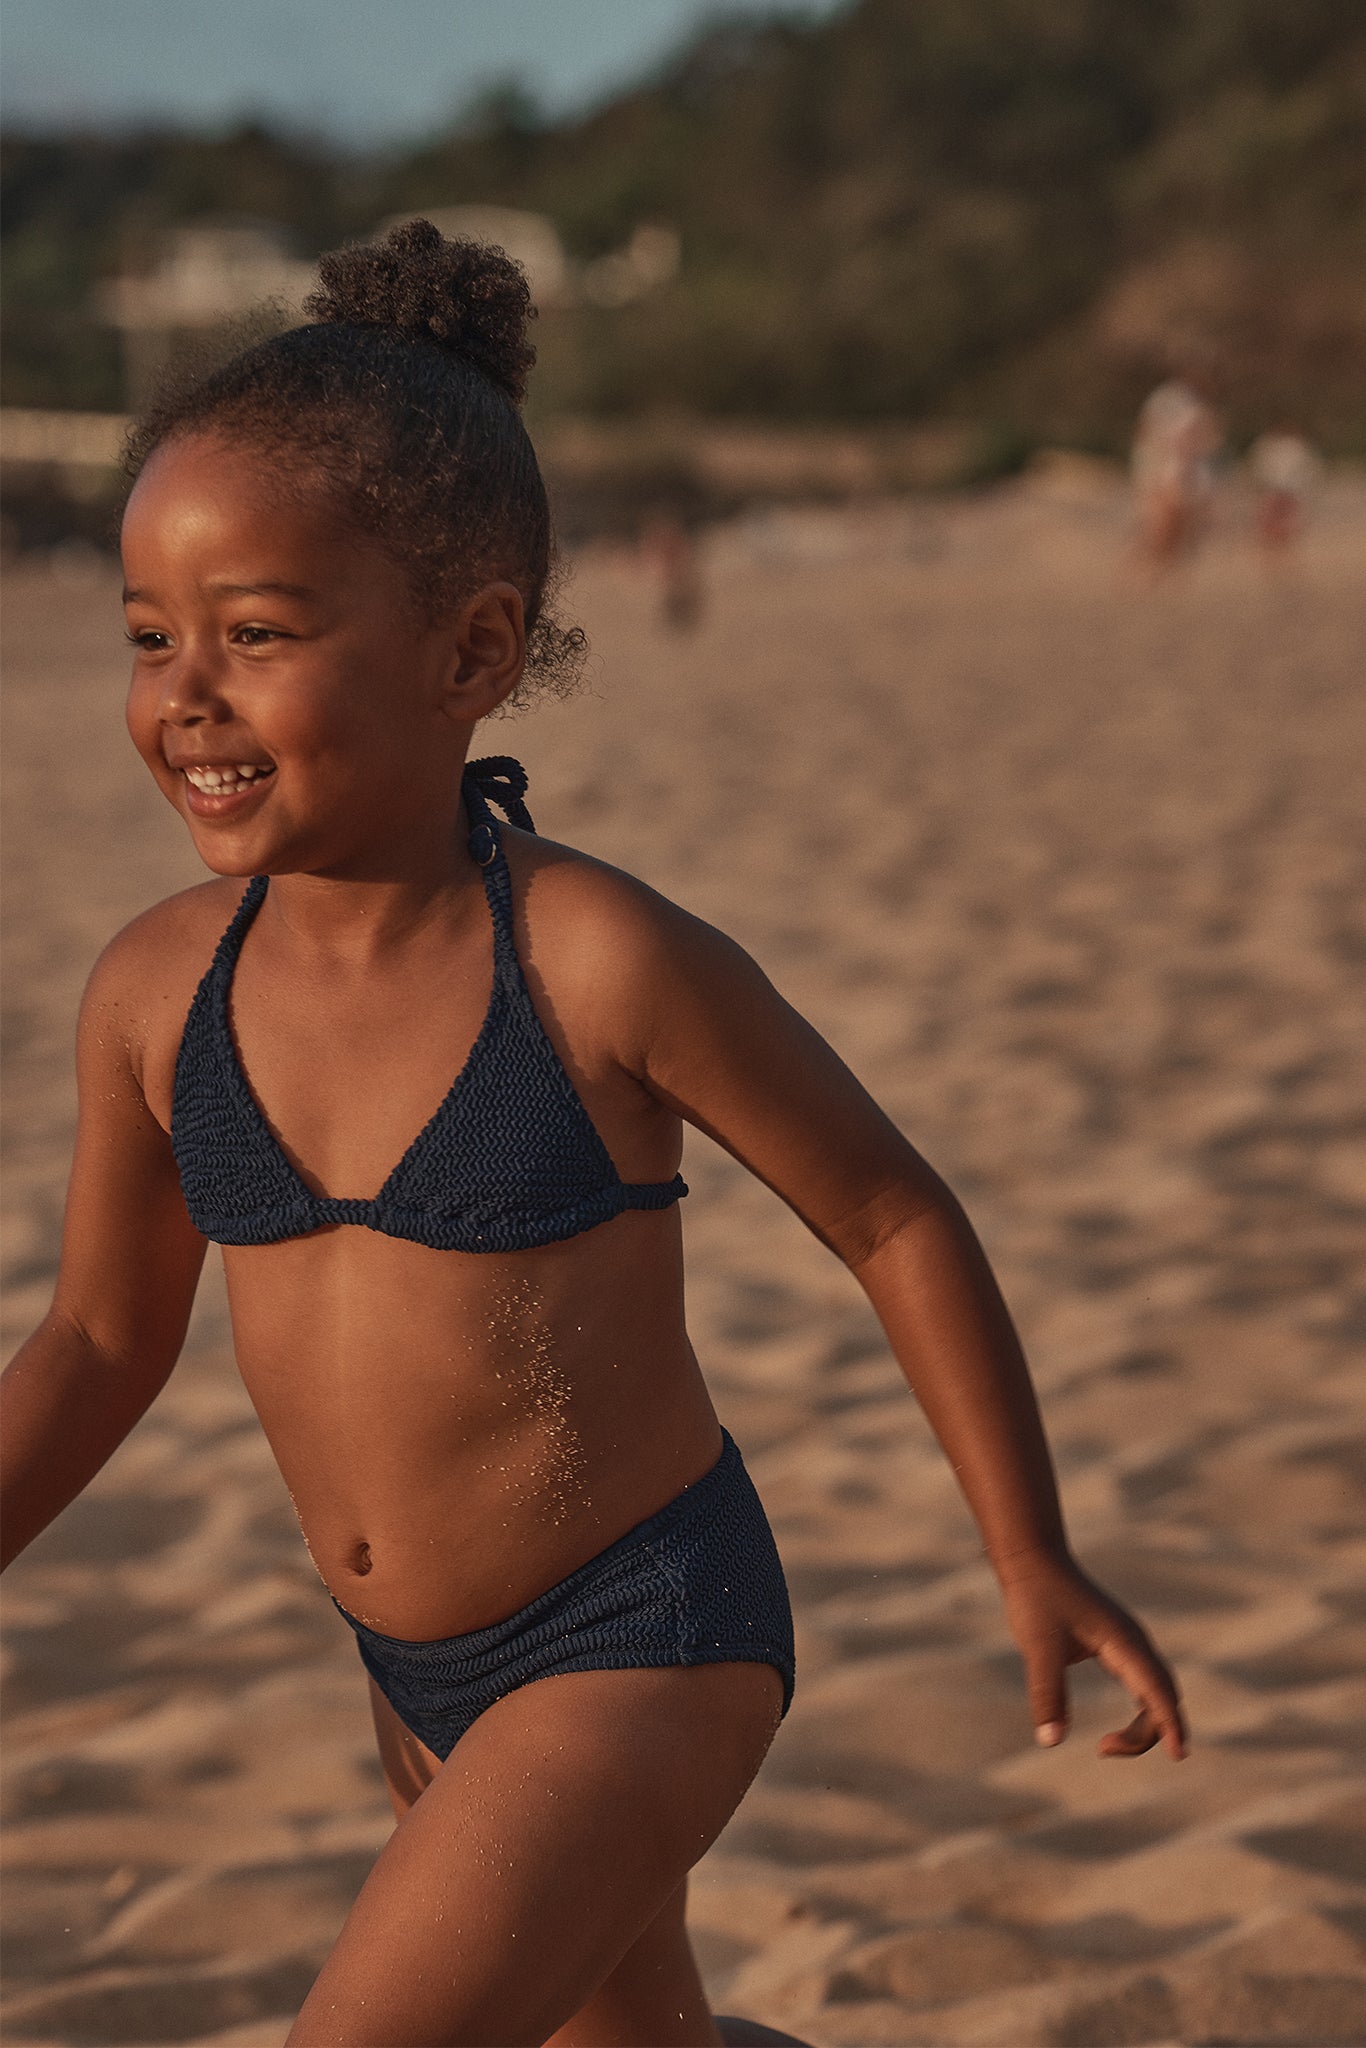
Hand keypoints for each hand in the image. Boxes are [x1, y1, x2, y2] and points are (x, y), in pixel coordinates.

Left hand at [996, 1549, 1186, 1759]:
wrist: (1033, 1559)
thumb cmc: (1036, 1598)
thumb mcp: (1037, 1647)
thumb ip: (1046, 1693)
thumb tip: (1050, 1741)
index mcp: (1124, 1642)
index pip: (1158, 1691)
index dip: (1170, 1724)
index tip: (1179, 1755)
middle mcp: (1135, 1643)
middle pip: (1164, 1696)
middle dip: (1148, 1732)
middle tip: (1102, 1748)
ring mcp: (1129, 1643)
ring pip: (1156, 1692)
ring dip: (1145, 1725)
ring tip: (1106, 1746)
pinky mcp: (1116, 1645)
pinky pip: (1143, 1685)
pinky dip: (1142, 1710)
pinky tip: (1124, 1730)